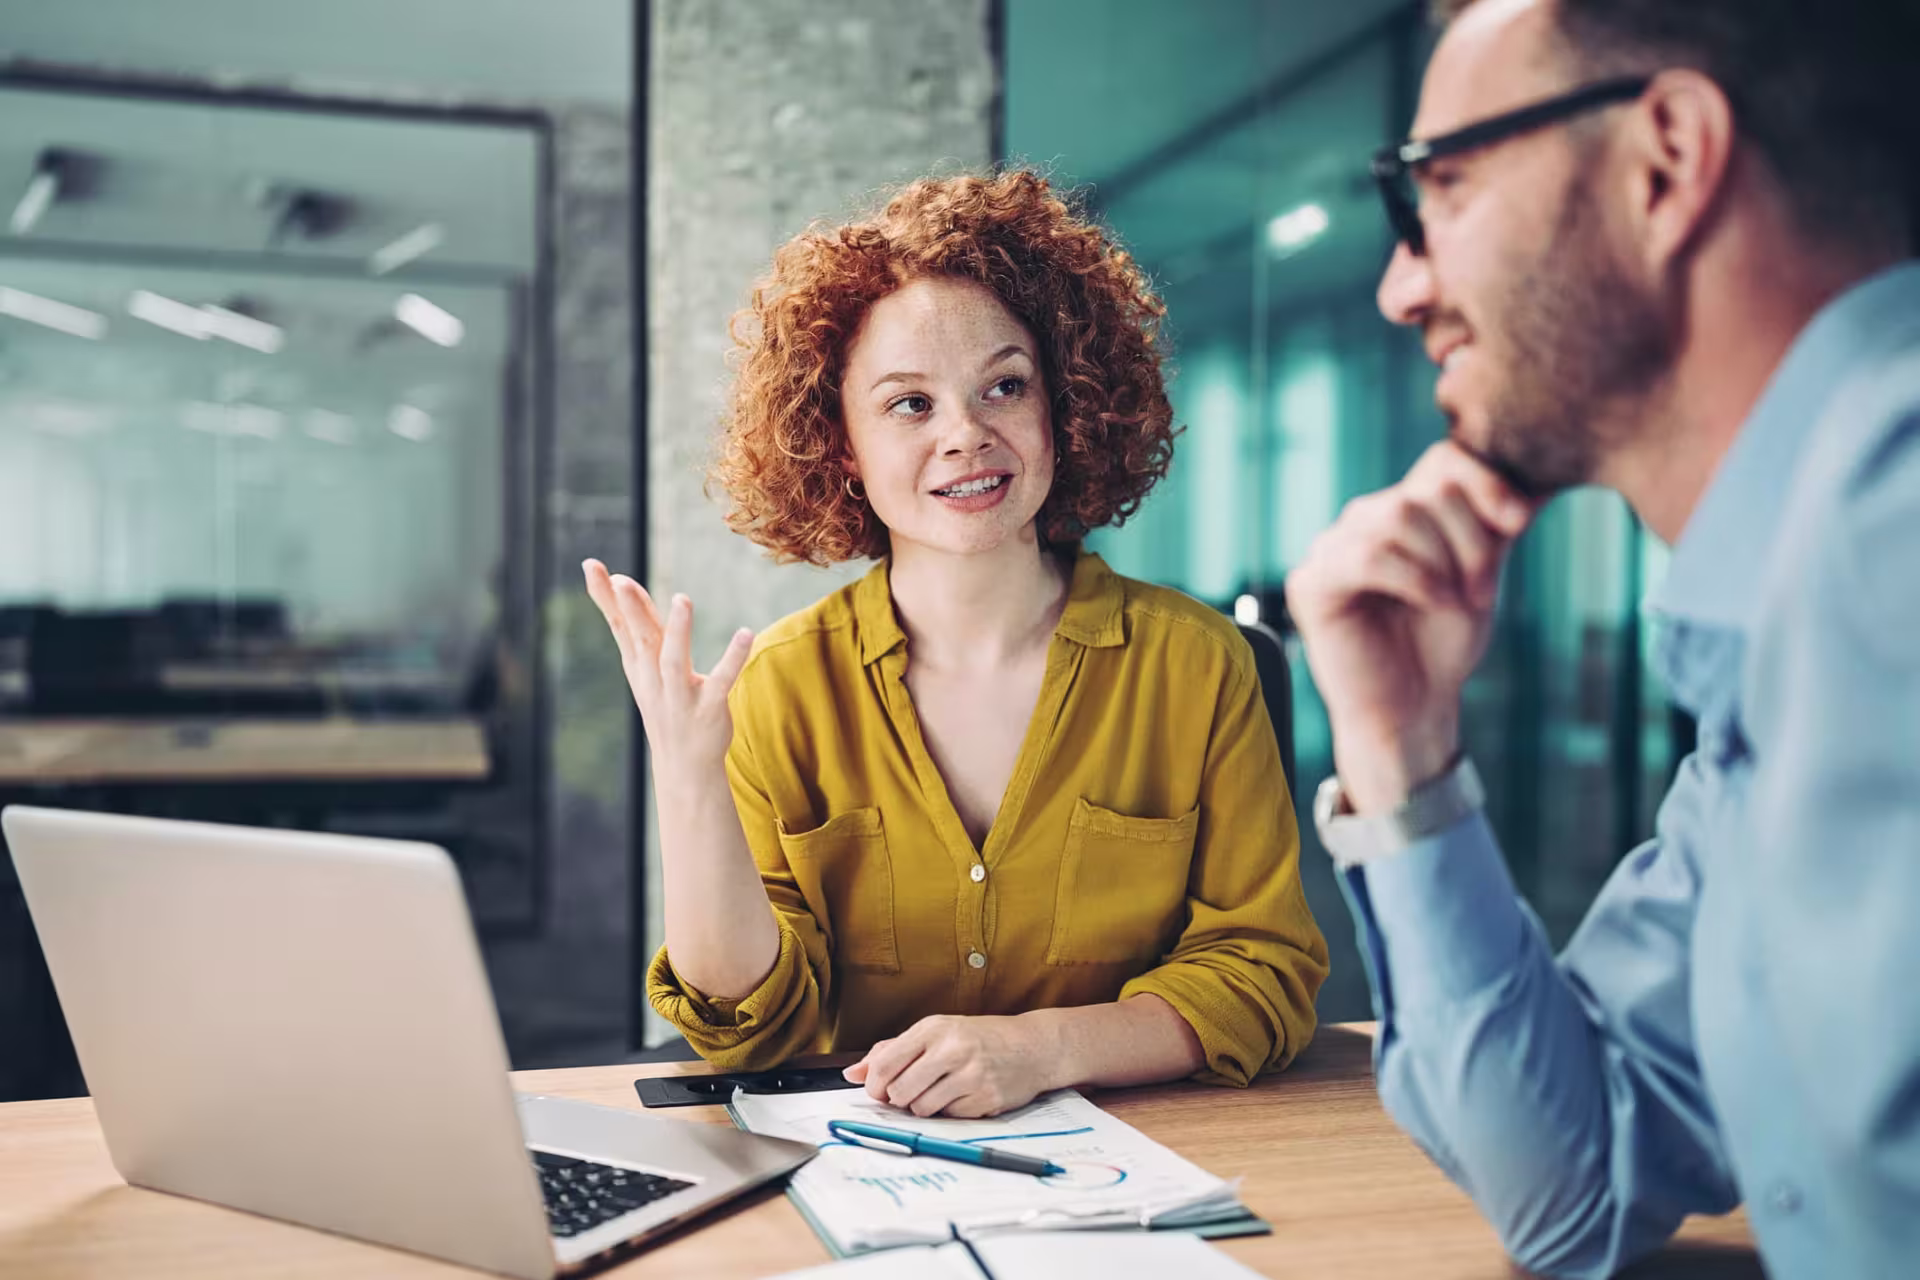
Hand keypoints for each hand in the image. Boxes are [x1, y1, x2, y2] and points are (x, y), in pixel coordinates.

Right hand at [581, 559, 753, 777]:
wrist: (684, 766)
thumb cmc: (664, 705)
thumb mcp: (643, 667)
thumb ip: (636, 627)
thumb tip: (620, 584)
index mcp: (639, 665)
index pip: (619, 626)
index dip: (605, 597)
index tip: (592, 565)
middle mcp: (654, 679)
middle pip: (641, 640)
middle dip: (631, 611)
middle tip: (622, 581)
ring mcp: (680, 696)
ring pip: (674, 660)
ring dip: (678, 631)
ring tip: (682, 600)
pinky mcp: (709, 708)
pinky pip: (721, 681)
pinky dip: (733, 658)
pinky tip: (746, 633)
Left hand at [843, 1014, 1055, 1117]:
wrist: (1032, 1046)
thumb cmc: (978, 1038)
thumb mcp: (936, 1032)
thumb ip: (892, 1051)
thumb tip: (852, 1074)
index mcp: (933, 1029)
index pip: (885, 1064)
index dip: (875, 1085)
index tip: (880, 1091)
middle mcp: (952, 1049)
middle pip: (899, 1092)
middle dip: (899, 1099)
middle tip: (911, 1092)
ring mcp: (971, 1075)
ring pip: (921, 1109)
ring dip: (924, 1107)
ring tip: (940, 1091)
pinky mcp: (986, 1099)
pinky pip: (948, 1119)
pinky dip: (949, 1113)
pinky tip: (962, 1096)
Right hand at [1285, 442, 1536, 810]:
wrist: (1412, 708)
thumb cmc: (1443, 644)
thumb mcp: (1480, 573)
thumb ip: (1493, 526)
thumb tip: (1533, 487)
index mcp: (1401, 509)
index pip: (1442, 461)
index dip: (1485, 483)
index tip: (1520, 524)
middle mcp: (1362, 519)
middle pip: (1426, 492)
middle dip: (1469, 541)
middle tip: (1481, 591)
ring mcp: (1330, 547)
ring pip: (1397, 516)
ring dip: (1442, 563)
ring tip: (1455, 602)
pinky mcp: (1310, 582)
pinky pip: (1368, 555)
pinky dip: (1414, 578)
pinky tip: (1433, 603)